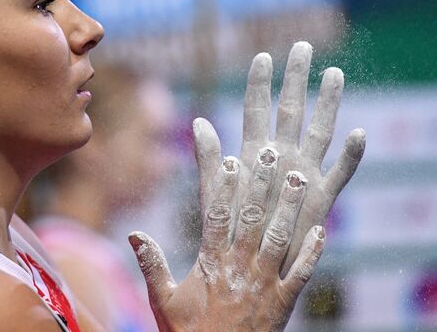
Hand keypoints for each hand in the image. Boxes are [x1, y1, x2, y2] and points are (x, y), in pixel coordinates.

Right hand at [129, 156, 324, 330]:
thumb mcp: (163, 299)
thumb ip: (151, 264)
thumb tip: (134, 234)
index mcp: (211, 263)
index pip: (218, 217)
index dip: (225, 187)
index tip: (230, 162)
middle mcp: (240, 267)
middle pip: (252, 219)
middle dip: (262, 186)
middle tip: (272, 155)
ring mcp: (264, 284)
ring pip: (280, 239)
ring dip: (289, 209)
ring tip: (298, 180)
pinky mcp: (283, 302)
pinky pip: (301, 274)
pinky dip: (313, 252)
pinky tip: (322, 229)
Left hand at [194, 41, 365, 272]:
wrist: (249, 264)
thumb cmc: (229, 229)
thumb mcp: (214, 190)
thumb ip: (207, 157)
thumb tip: (197, 120)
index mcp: (254, 153)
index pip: (255, 110)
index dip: (259, 84)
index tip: (262, 56)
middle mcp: (282, 156)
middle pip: (291, 110)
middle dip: (296, 79)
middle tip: (302, 47)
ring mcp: (303, 173)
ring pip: (319, 131)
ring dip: (328, 104)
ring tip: (334, 74)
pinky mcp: (321, 198)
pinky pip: (340, 173)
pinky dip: (349, 156)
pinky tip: (358, 133)